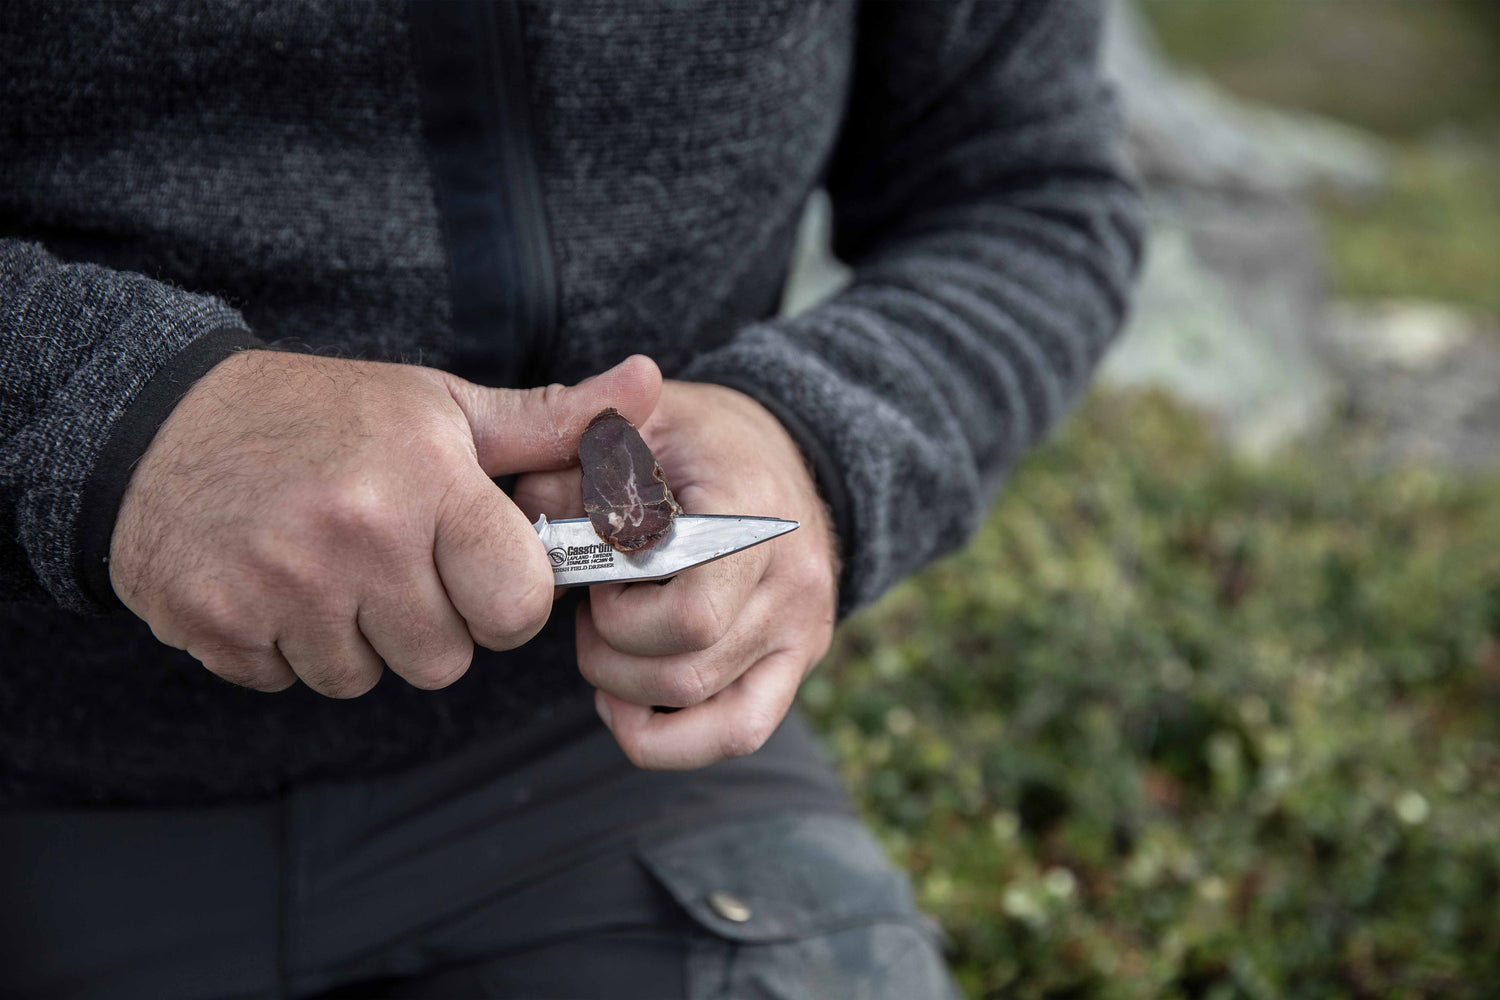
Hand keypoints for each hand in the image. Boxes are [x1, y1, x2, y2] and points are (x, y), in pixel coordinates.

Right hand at [109, 351, 660, 696]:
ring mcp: (280, 589)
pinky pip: (294, 683)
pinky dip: (293, 648)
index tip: (481, 567)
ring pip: (370, 679)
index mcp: (425, 481)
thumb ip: (550, 419)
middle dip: (435, 624)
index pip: (517, 603)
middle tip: (398, 563)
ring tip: (335, 568)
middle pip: (447, 660)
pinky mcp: (220, 627)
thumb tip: (651, 386)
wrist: (154, 420)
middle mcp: (356, 538)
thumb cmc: (319, 414)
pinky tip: (280, 585)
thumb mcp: (439, 406)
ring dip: (362, 641)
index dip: (508, 597)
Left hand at [514, 380, 838, 768]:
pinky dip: (670, 739)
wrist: (775, 451)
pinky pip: (738, 733)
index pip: (692, 617)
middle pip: (686, 675)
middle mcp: (793, 581)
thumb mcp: (632, 425)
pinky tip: (627, 704)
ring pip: (706, 714)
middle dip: (611, 657)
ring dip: (629, 692)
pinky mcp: (796, 664)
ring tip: (606, 644)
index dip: (620, 617)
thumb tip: (533, 531)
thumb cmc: (691, 440)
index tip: (597, 576)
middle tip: (592, 608)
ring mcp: (802, 630)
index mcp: (754, 515)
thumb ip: (571, 466)